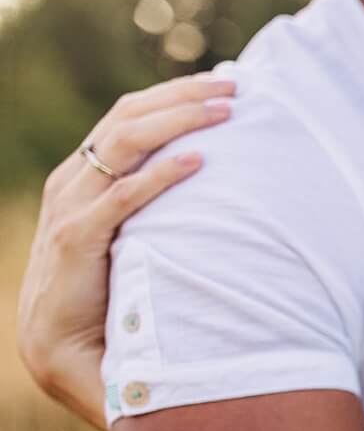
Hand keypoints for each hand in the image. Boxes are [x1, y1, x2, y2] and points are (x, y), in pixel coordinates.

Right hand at [16, 74, 234, 423]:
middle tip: (235, 86)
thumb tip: (217, 188)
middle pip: (129, 117)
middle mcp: (74, 182)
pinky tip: (198, 162)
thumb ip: (159, 211)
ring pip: (124, 143)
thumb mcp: (135, 238)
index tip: (220, 84)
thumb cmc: (108, 292)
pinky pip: (123, 197)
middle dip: (182, 97)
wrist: (62, 347)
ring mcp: (71, 207)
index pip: (129, 117)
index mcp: (85, 176)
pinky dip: (161, 175)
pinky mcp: (77, 238)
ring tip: (225, 112)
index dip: (172, 96)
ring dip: (178, 121)